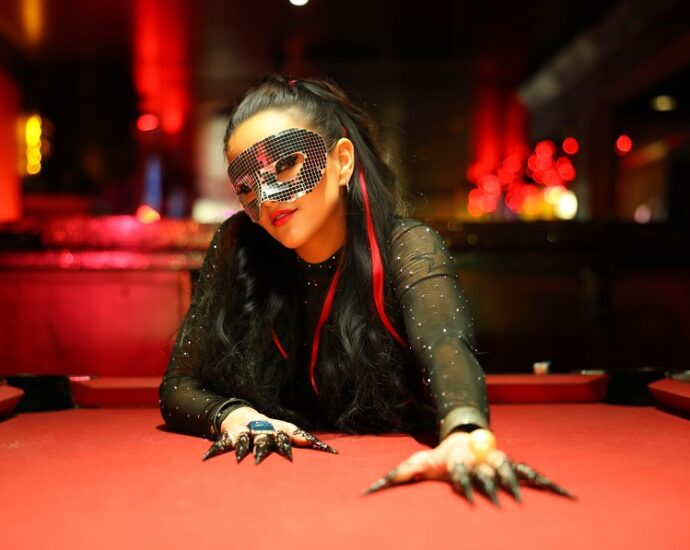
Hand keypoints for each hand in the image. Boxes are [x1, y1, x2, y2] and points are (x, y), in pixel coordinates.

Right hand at [202, 406, 337, 463]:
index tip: (310, 445)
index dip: (301, 440)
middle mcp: (262, 430)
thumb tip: (331, 451)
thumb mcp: (285, 431)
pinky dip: (214, 451)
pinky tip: (206, 459)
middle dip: (269, 447)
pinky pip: (221, 445)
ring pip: (244, 441)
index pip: (292, 434)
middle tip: (271, 458)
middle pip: (267, 439)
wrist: (242, 416)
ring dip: (244, 449)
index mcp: (277, 430)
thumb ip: (304, 440)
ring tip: (243, 458)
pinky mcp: (230, 436)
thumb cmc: (269, 429)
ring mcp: (245, 433)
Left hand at [364, 429, 573, 505]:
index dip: (464, 483)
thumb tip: (366, 494)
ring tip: (524, 500)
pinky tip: (572, 499)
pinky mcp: (513, 466)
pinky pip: (536, 475)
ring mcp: (499, 461)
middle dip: (494, 486)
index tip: (467, 494)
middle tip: (498, 500)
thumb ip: (395, 477)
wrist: (462, 436)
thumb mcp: (417, 464)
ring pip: (513, 471)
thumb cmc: (439, 457)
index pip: (462, 472)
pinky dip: (553, 487)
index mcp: (459, 460)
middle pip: (489, 472)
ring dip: (520, 484)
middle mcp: (481, 460)